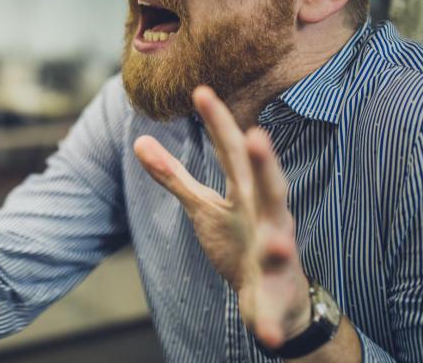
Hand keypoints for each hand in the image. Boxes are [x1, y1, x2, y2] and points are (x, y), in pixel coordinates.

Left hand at [134, 85, 310, 348]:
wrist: (275, 296)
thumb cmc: (239, 239)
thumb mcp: (203, 205)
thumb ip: (174, 175)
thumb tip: (139, 140)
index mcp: (245, 191)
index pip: (231, 152)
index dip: (218, 123)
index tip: (201, 91)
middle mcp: (265, 216)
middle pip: (268, 186)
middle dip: (265, 163)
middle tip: (258, 136)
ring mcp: (275, 255)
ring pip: (283, 244)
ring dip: (282, 243)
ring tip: (280, 241)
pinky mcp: (277, 294)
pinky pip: (273, 307)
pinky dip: (269, 319)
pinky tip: (262, 331)